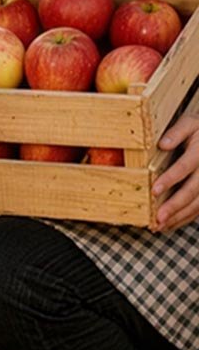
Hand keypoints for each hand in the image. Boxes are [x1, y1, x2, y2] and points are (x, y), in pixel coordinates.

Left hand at [153, 114, 198, 230]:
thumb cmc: (198, 129)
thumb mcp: (190, 123)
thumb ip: (176, 132)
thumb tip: (162, 144)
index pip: (185, 167)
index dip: (170, 179)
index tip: (154, 190)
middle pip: (193, 190)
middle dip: (175, 205)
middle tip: (158, 217)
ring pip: (198, 203)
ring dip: (180, 216)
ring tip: (160, 225)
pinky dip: (185, 218)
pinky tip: (170, 225)